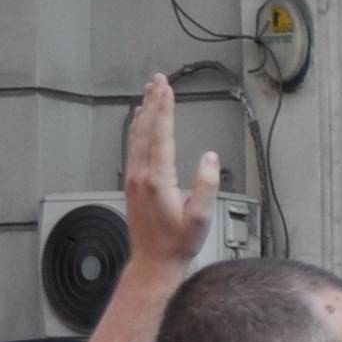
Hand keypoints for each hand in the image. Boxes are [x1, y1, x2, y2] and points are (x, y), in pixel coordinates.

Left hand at [118, 73, 223, 283]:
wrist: (152, 261)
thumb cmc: (178, 243)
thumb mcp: (201, 218)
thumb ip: (206, 185)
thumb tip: (209, 157)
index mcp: (158, 179)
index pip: (161, 135)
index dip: (164, 109)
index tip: (167, 88)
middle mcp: (141, 174)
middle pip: (145, 129)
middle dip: (152, 102)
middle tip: (158, 79)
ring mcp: (133, 178)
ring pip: (136, 136)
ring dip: (143, 112)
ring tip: (149, 92)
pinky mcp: (131, 183)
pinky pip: (133, 147)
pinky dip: (137, 128)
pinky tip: (138, 120)